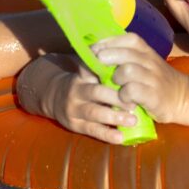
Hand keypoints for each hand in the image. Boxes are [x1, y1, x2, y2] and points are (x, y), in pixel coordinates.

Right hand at [27, 54, 141, 144]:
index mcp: (82, 74)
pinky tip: (121, 138)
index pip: (94, 70)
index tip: (127, 74)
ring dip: (115, 117)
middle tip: (135, 103)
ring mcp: (75, 109)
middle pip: (97, 92)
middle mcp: (77, 90)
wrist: (53, 96)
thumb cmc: (82, 81)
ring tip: (132, 120)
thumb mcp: (87, 69)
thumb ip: (101, 64)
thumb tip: (125, 50)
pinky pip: (92, 130)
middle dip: (117, 98)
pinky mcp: (75, 124)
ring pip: (95, 113)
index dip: (110, 73)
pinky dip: (107, 135)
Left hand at [91, 33, 188, 123]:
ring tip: (115, 84)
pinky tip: (123, 98)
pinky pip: (132, 90)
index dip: (108, 42)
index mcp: (146, 50)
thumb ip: (124, 55)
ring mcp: (153, 78)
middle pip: (124, 53)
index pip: (128, 38)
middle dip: (106, 58)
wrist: (182, 97)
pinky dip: (123, 95)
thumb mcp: (144, 62)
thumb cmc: (155, 80)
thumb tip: (96, 51)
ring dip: (116, 78)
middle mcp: (150, 61)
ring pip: (127, 70)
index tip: (94, 50)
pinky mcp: (153, 95)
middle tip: (97, 67)